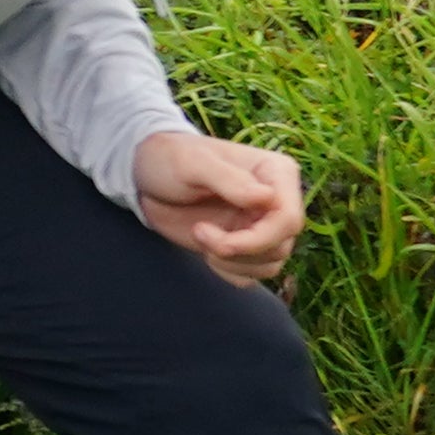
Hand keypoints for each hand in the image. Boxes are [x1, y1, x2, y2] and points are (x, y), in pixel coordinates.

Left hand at [134, 130, 306, 285]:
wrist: (146, 179)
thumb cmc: (169, 159)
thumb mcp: (191, 163)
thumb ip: (228, 179)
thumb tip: (267, 197)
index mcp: (276, 173)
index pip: (288, 219)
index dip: (255, 238)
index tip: (204, 230)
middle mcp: (277, 201)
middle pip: (281, 246)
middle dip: (237, 250)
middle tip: (198, 231)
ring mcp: (264, 225)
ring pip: (270, 264)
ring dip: (231, 262)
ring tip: (200, 235)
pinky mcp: (248, 246)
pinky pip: (253, 275)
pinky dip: (228, 272)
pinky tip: (205, 250)